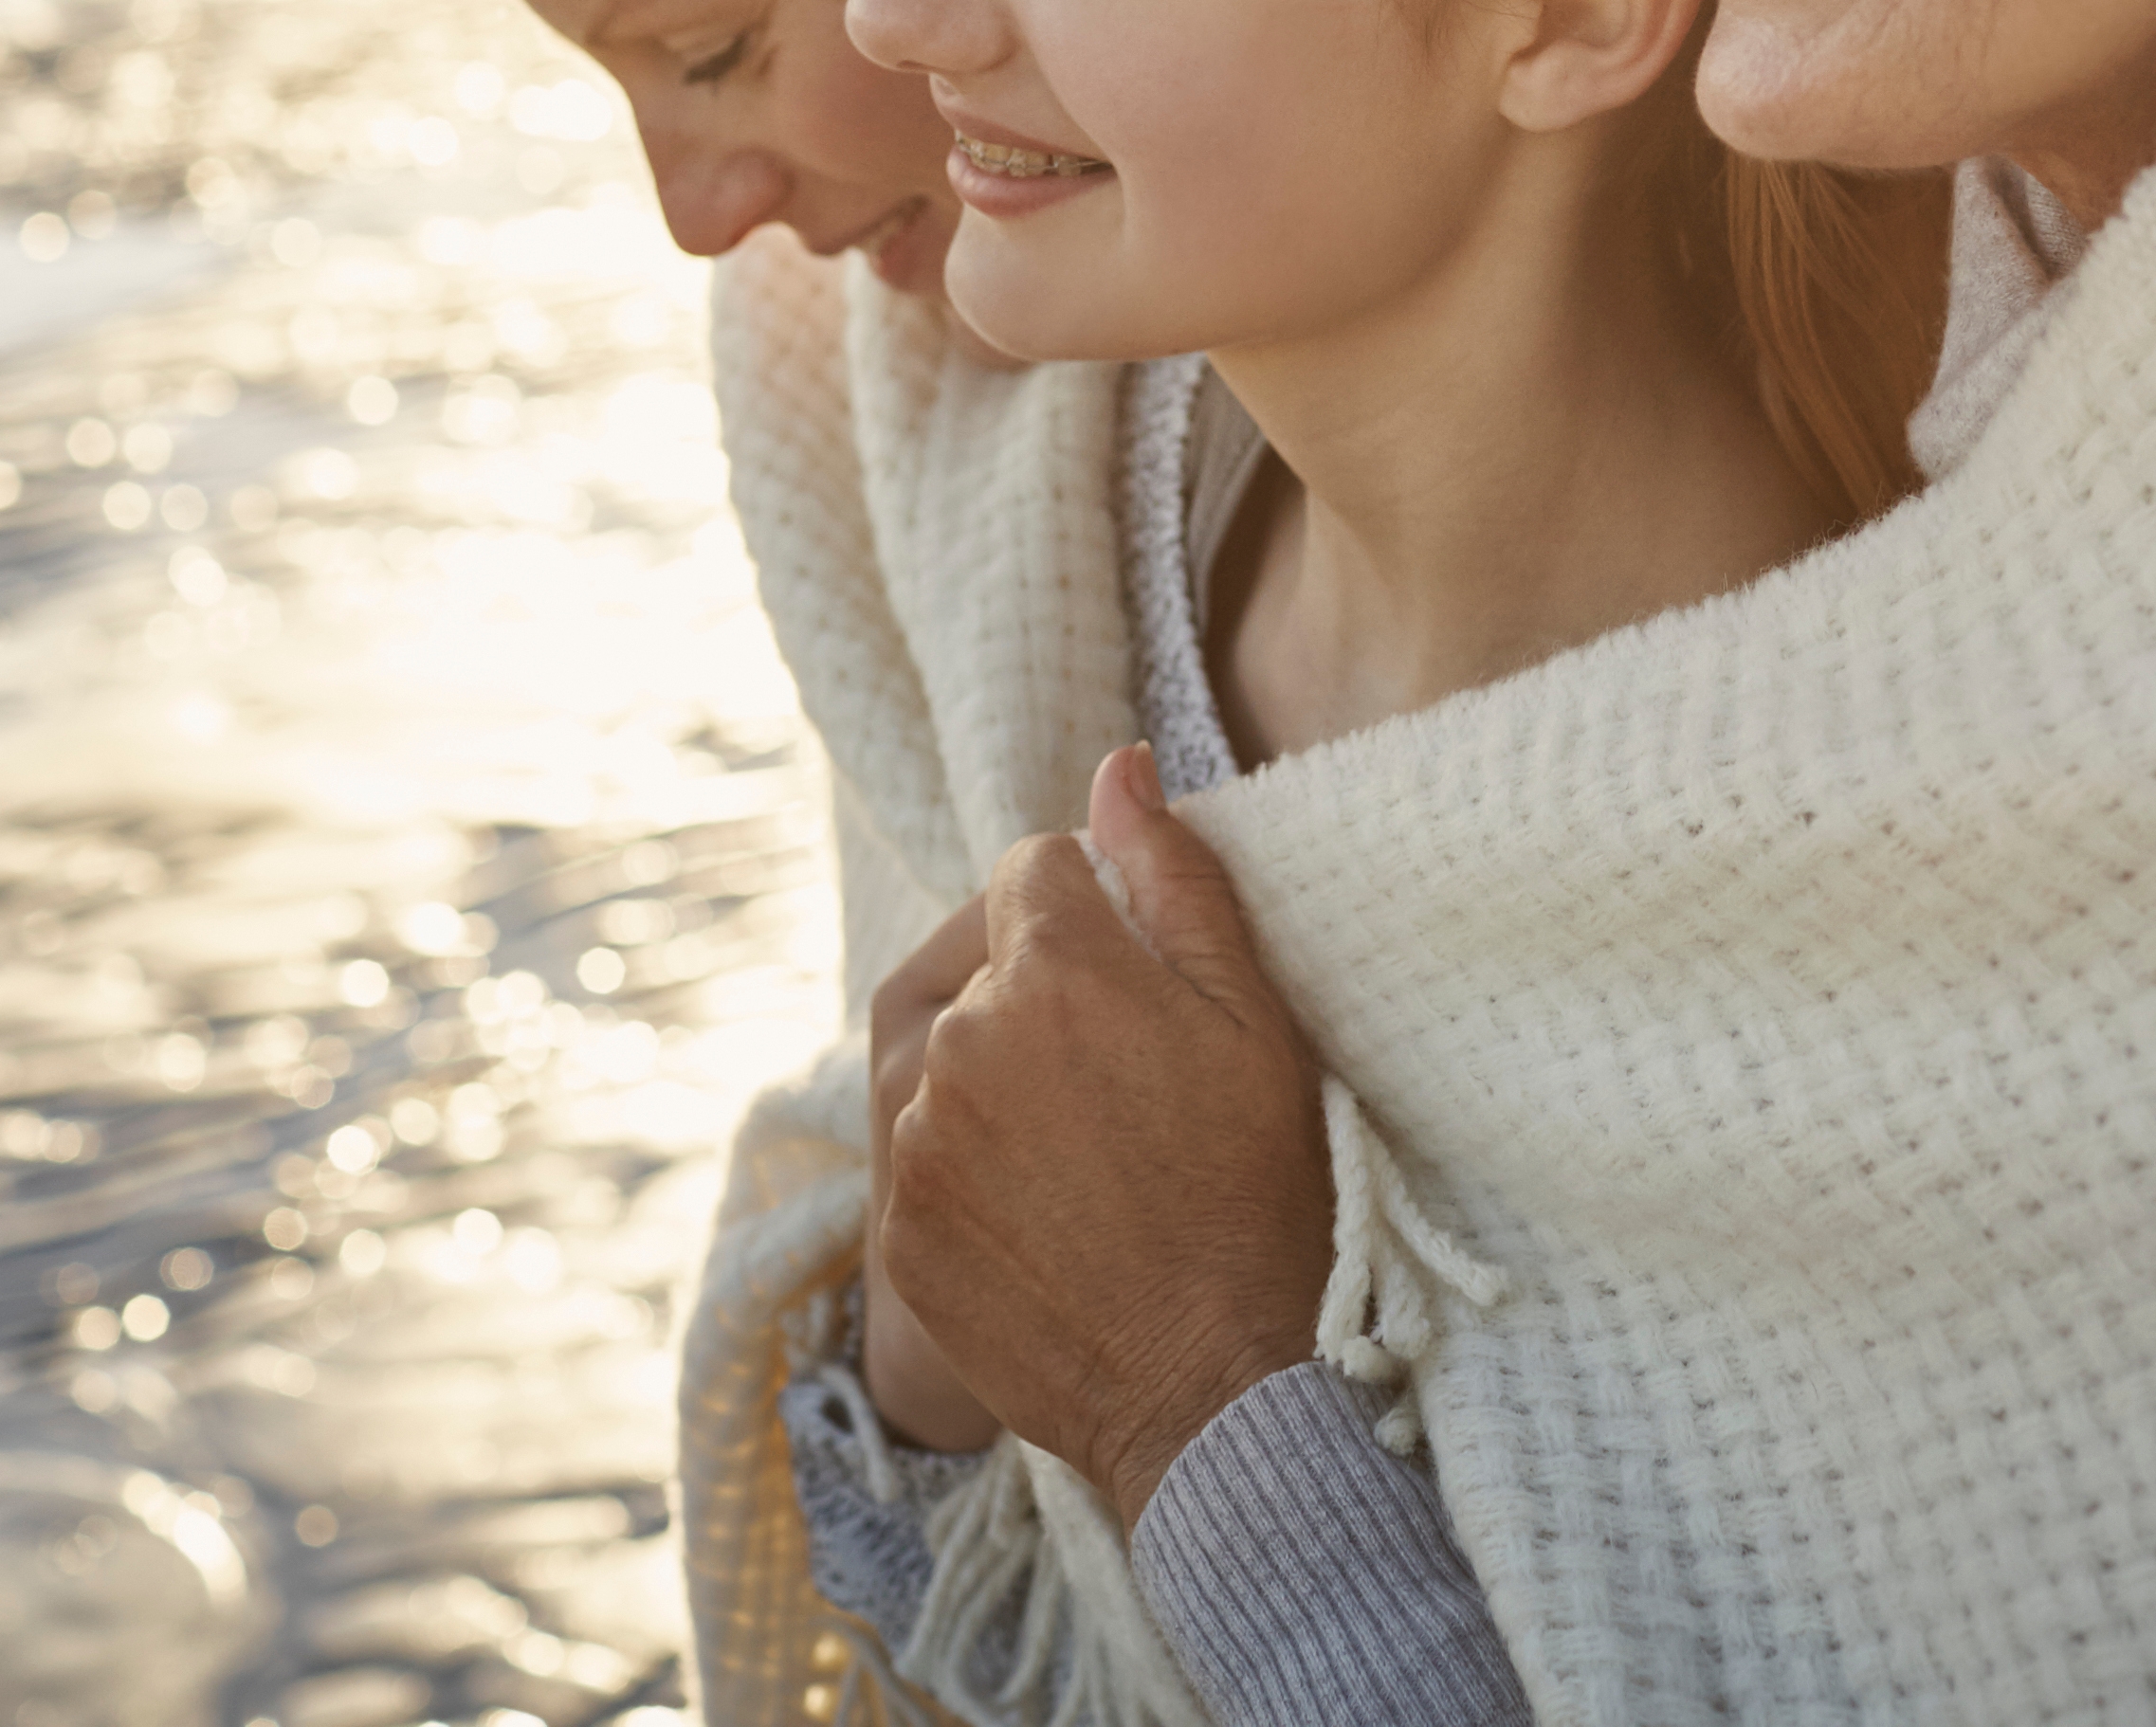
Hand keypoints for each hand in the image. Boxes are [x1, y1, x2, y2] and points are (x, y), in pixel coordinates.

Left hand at [874, 744, 1335, 1525]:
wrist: (1211, 1385)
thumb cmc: (1256, 1191)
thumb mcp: (1250, 1016)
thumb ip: (1174, 878)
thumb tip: (1119, 769)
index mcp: (1050, 968)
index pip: (1033, 869)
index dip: (1091, 906)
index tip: (1136, 969)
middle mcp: (960, 1041)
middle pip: (986, 964)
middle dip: (1044, 989)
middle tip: (1126, 1069)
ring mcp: (918, 1141)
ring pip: (948, 1057)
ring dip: (1001, 1075)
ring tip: (1089, 1142)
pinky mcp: (899, 1228)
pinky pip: (925, 1153)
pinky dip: (974, 1162)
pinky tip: (1051, 1204)